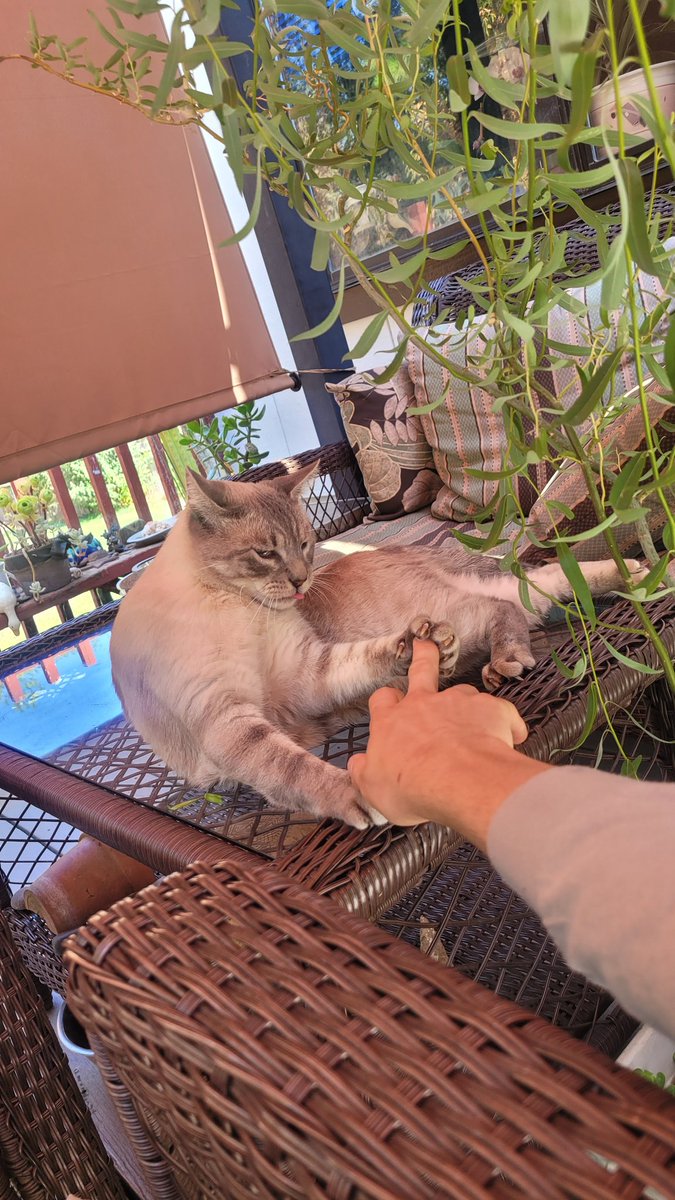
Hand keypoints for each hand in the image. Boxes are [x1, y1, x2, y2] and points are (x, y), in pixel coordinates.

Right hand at [348, 640, 550, 849]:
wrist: (459, 781)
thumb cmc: (412, 788)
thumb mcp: (373, 789)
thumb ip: (364, 772)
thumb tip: (358, 764)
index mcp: (391, 722)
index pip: (383, 700)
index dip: (386, 701)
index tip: (390, 705)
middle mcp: (423, 704)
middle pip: (422, 670)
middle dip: (423, 656)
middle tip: (426, 646)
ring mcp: (459, 702)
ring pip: (463, 692)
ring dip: (467, 706)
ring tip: (477, 727)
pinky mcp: (491, 710)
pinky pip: (502, 712)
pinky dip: (506, 723)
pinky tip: (512, 738)